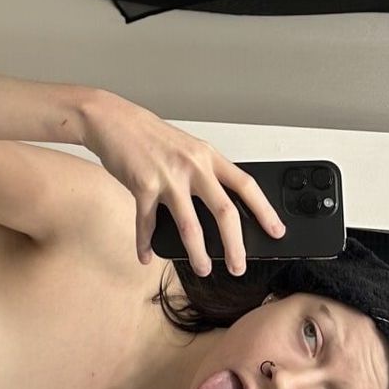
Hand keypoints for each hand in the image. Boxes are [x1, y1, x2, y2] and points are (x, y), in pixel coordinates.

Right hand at [79, 92, 284, 275]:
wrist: (113, 120)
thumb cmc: (150, 136)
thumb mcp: (187, 148)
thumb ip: (203, 173)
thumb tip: (219, 208)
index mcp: (208, 156)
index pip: (245, 185)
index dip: (264, 210)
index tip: (276, 230)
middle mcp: (192, 166)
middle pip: (224, 211)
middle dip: (235, 245)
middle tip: (239, 266)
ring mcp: (168, 177)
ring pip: (190, 225)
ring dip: (198, 253)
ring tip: (202, 268)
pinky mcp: (142, 186)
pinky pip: (147, 224)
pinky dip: (146, 244)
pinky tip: (147, 255)